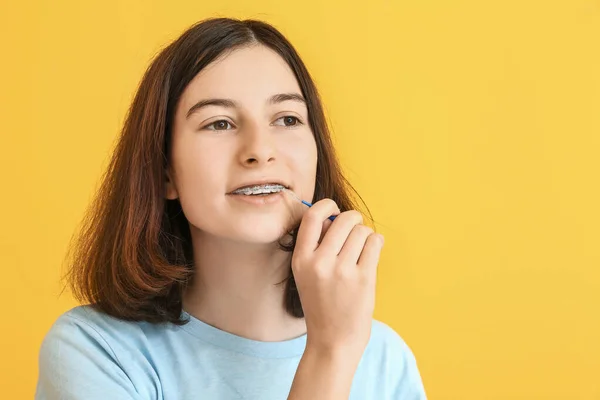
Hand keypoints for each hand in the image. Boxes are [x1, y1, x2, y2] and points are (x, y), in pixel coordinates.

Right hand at [292, 199, 383, 356]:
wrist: (333, 340)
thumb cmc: (322, 304)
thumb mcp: (306, 274)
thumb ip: (316, 246)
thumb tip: (335, 216)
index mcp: (301, 259)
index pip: (312, 217)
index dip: (327, 206)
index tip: (335, 210)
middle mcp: (319, 263)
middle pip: (343, 220)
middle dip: (353, 220)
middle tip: (356, 228)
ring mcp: (342, 271)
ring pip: (361, 231)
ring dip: (365, 235)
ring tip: (362, 248)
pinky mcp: (362, 278)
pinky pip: (375, 243)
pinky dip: (376, 243)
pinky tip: (372, 251)